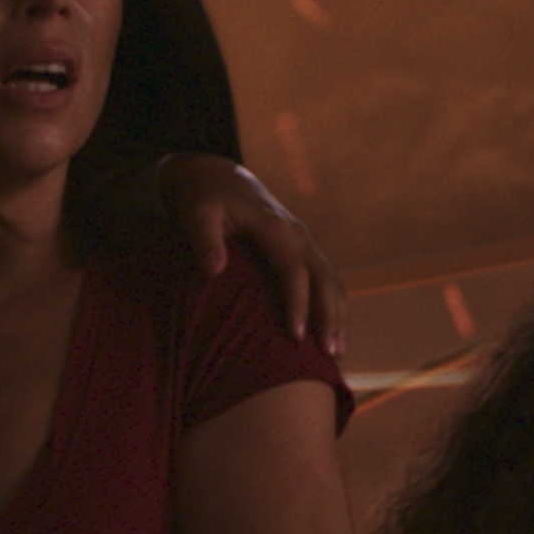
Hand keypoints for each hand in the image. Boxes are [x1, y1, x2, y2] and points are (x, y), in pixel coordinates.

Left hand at [160, 154, 347, 355]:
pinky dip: (332, 307)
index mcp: (275, 226)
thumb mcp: (196, 213)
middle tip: (330, 356)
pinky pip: (325, 280)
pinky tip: (331, 335)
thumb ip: (204, 240)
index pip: (294, 270)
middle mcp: (298, 234)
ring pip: (331, 281)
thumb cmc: (205, 198)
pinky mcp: (303, 250)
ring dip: (337, 316)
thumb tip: (212, 271)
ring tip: (337, 355)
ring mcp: (304, 242)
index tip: (295, 337)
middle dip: (329, 317)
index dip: (297, 303)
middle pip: (324, 278)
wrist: (218, 177)